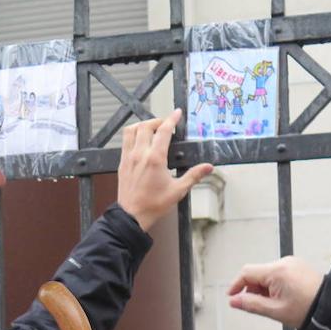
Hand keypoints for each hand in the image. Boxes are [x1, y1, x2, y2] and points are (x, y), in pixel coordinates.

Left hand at [117, 108, 214, 231]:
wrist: (132, 216)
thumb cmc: (154, 205)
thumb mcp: (178, 191)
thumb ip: (194, 176)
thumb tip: (208, 167)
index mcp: (155, 159)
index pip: (163, 131)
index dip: (171, 119)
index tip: (177, 114)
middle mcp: (140, 154)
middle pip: (146, 126)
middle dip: (157, 121)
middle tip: (166, 123)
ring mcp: (129, 157)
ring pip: (132, 130)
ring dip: (142, 125)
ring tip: (152, 128)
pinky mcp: (122, 163)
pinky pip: (125, 141)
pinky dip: (133, 135)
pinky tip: (140, 141)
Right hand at [228, 257, 323, 329]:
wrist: (330, 308)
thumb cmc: (307, 310)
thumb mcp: (274, 311)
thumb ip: (251, 304)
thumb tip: (234, 301)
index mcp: (277, 271)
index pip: (247, 272)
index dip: (236, 285)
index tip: (232, 296)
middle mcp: (284, 262)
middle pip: (257, 273)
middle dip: (254, 289)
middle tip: (262, 306)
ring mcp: (292, 263)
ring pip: (267, 273)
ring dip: (265, 288)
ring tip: (277, 303)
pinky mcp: (297, 266)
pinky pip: (279, 273)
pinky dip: (275, 284)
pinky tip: (284, 297)